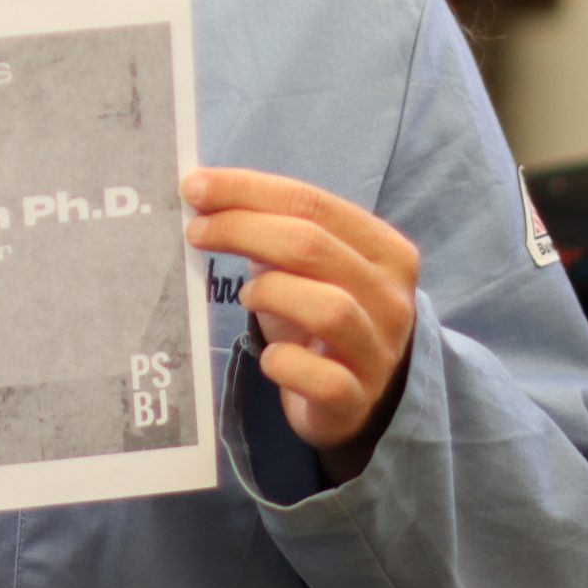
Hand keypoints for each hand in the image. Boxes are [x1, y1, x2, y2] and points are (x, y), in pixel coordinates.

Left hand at [180, 168, 418, 482]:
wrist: (358, 395)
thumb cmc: (322, 314)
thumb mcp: (309, 267)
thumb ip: (274, 229)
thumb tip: (205, 195)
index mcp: (385, 251)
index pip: (312, 203)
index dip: (248, 190)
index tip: (196, 187)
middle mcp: (391, 299)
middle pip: (312, 247)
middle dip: (243, 229)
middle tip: (196, 231)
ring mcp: (378, 353)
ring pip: (328, 308)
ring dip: (271, 292)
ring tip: (246, 295)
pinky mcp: (357, 401)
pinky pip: (323, 380)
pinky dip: (285, 363)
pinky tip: (269, 359)